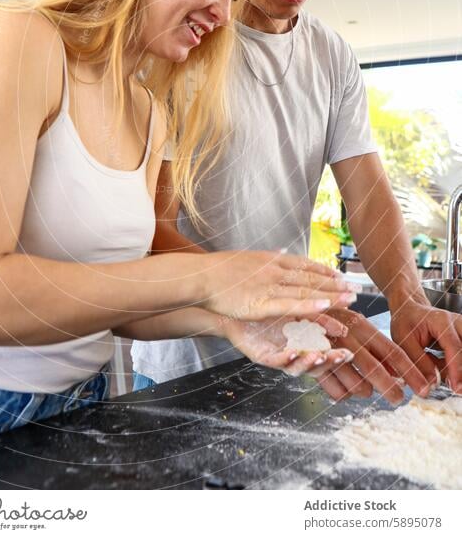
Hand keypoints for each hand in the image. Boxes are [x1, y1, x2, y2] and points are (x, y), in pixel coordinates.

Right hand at [201, 250, 358, 321]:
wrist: (201, 276)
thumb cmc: (220, 270)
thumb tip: (281, 251)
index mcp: (272, 260)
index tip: (341, 277)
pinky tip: (325, 307)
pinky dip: (309, 305)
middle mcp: (275, 271)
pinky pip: (290, 304)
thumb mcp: (248, 257)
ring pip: (306, 291)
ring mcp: (270, 286)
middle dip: (336, 285)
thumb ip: (267, 257)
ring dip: (330, 295)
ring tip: (350, 300)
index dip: (325, 272)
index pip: (305, 265)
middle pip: (311, 278)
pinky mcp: (262, 302)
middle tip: (357, 291)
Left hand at [222, 313, 353, 375]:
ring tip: (318, 356)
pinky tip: (292, 352)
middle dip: (328, 363)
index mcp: (303, 343)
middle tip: (339, 358)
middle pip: (314, 365)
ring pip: (296, 367)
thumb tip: (343, 308)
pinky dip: (285, 358)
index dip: (337, 355)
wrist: (237, 306)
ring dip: (308, 362)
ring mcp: (277, 356)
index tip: (349, 353)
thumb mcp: (296, 308)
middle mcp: (293, 353)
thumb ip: (317, 311)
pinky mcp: (261, 355)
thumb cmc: (266, 308)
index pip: (324, 354)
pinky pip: (275, 360)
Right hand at [310, 308, 433, 404]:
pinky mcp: (312, 367)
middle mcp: (345, 338)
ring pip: (355, 385)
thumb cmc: (330, 319)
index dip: (410, 372)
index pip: (393, 352)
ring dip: (365, 390)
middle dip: (391, 389)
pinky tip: (344, 386)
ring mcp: (327, 352)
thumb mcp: (355, 324)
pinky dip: (344, 394)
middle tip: (398, 398)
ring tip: (365, 387)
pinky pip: (336, 393)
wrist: (292, 310)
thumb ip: (375, 346)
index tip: (423, 388)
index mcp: (359, 325)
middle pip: (374, 370)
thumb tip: (398, 370)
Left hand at [390, 298, 461, 393]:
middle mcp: (457, 323)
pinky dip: (456, 368)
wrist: (409, 310)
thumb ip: (419, 362)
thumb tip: (433, 383)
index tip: (456, 388)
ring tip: (449, 382)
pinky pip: (461, 355)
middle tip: (457, 389)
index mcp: (441, 321)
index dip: (457, 369)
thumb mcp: (404, 341)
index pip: (454, 347)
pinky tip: (447, 374)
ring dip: (459, 370)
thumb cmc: (405, 323)